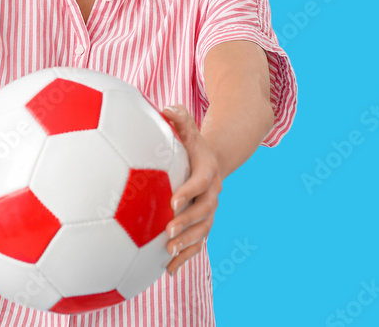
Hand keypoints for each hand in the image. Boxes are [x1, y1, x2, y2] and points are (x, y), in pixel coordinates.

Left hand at [161, 105, 222, 276]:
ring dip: (188, 244)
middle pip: (204, 212)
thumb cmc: (193, 146)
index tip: (172, 201)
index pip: (200, 183)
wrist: (212, 163)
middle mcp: (212, 194)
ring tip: (169, 252)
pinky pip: (197, 244)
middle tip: (168, 231)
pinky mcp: (202, 225)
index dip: (188, 193)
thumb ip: (180, 118)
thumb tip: (166, 107)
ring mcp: (209, 212)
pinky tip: (168, 272)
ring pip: (203, 232)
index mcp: (207, 172)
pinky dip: (186, 258)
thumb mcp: (189, 130)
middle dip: (187, 223)